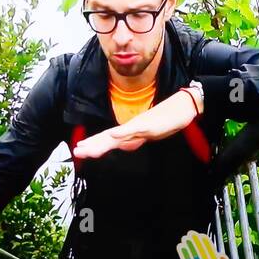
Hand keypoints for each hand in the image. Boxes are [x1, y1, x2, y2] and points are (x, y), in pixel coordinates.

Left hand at [73, 90, 199, 159]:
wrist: (182, 107)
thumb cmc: (167, 119)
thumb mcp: (149, 133)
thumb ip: (135, 138)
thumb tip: (123, 145)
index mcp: (130, 131)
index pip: (108, 139)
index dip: (94, 143)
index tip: (80, 148)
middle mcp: (130, 128)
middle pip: (108, 138)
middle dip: (92, 145)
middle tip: (77, 152)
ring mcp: (138, 126)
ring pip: (116, 136)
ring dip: (100, 142)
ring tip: (86, 148)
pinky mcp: (147, 125)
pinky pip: (133, 130)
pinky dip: (122, 132)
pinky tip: (113, 135)